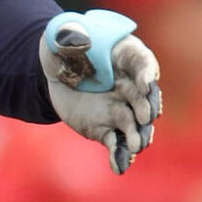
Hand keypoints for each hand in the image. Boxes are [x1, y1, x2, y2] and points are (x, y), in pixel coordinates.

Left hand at [39, 9, 161, 174]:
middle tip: (147, 116)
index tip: (146, 81)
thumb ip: (69, 36)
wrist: (54, 70)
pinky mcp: (105, 127)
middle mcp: (130, 86)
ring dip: (139, 136)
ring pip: (135, 125)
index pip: (142, 62)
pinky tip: (119, 166)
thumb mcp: (62, 35)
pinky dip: (119, 156)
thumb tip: (71, 39)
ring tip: (138, 146)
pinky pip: (117, 144)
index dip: (146, 72)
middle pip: (145, 98)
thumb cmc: (65, 45)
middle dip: (147, 107)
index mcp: (125, 57)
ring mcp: (120, 108)